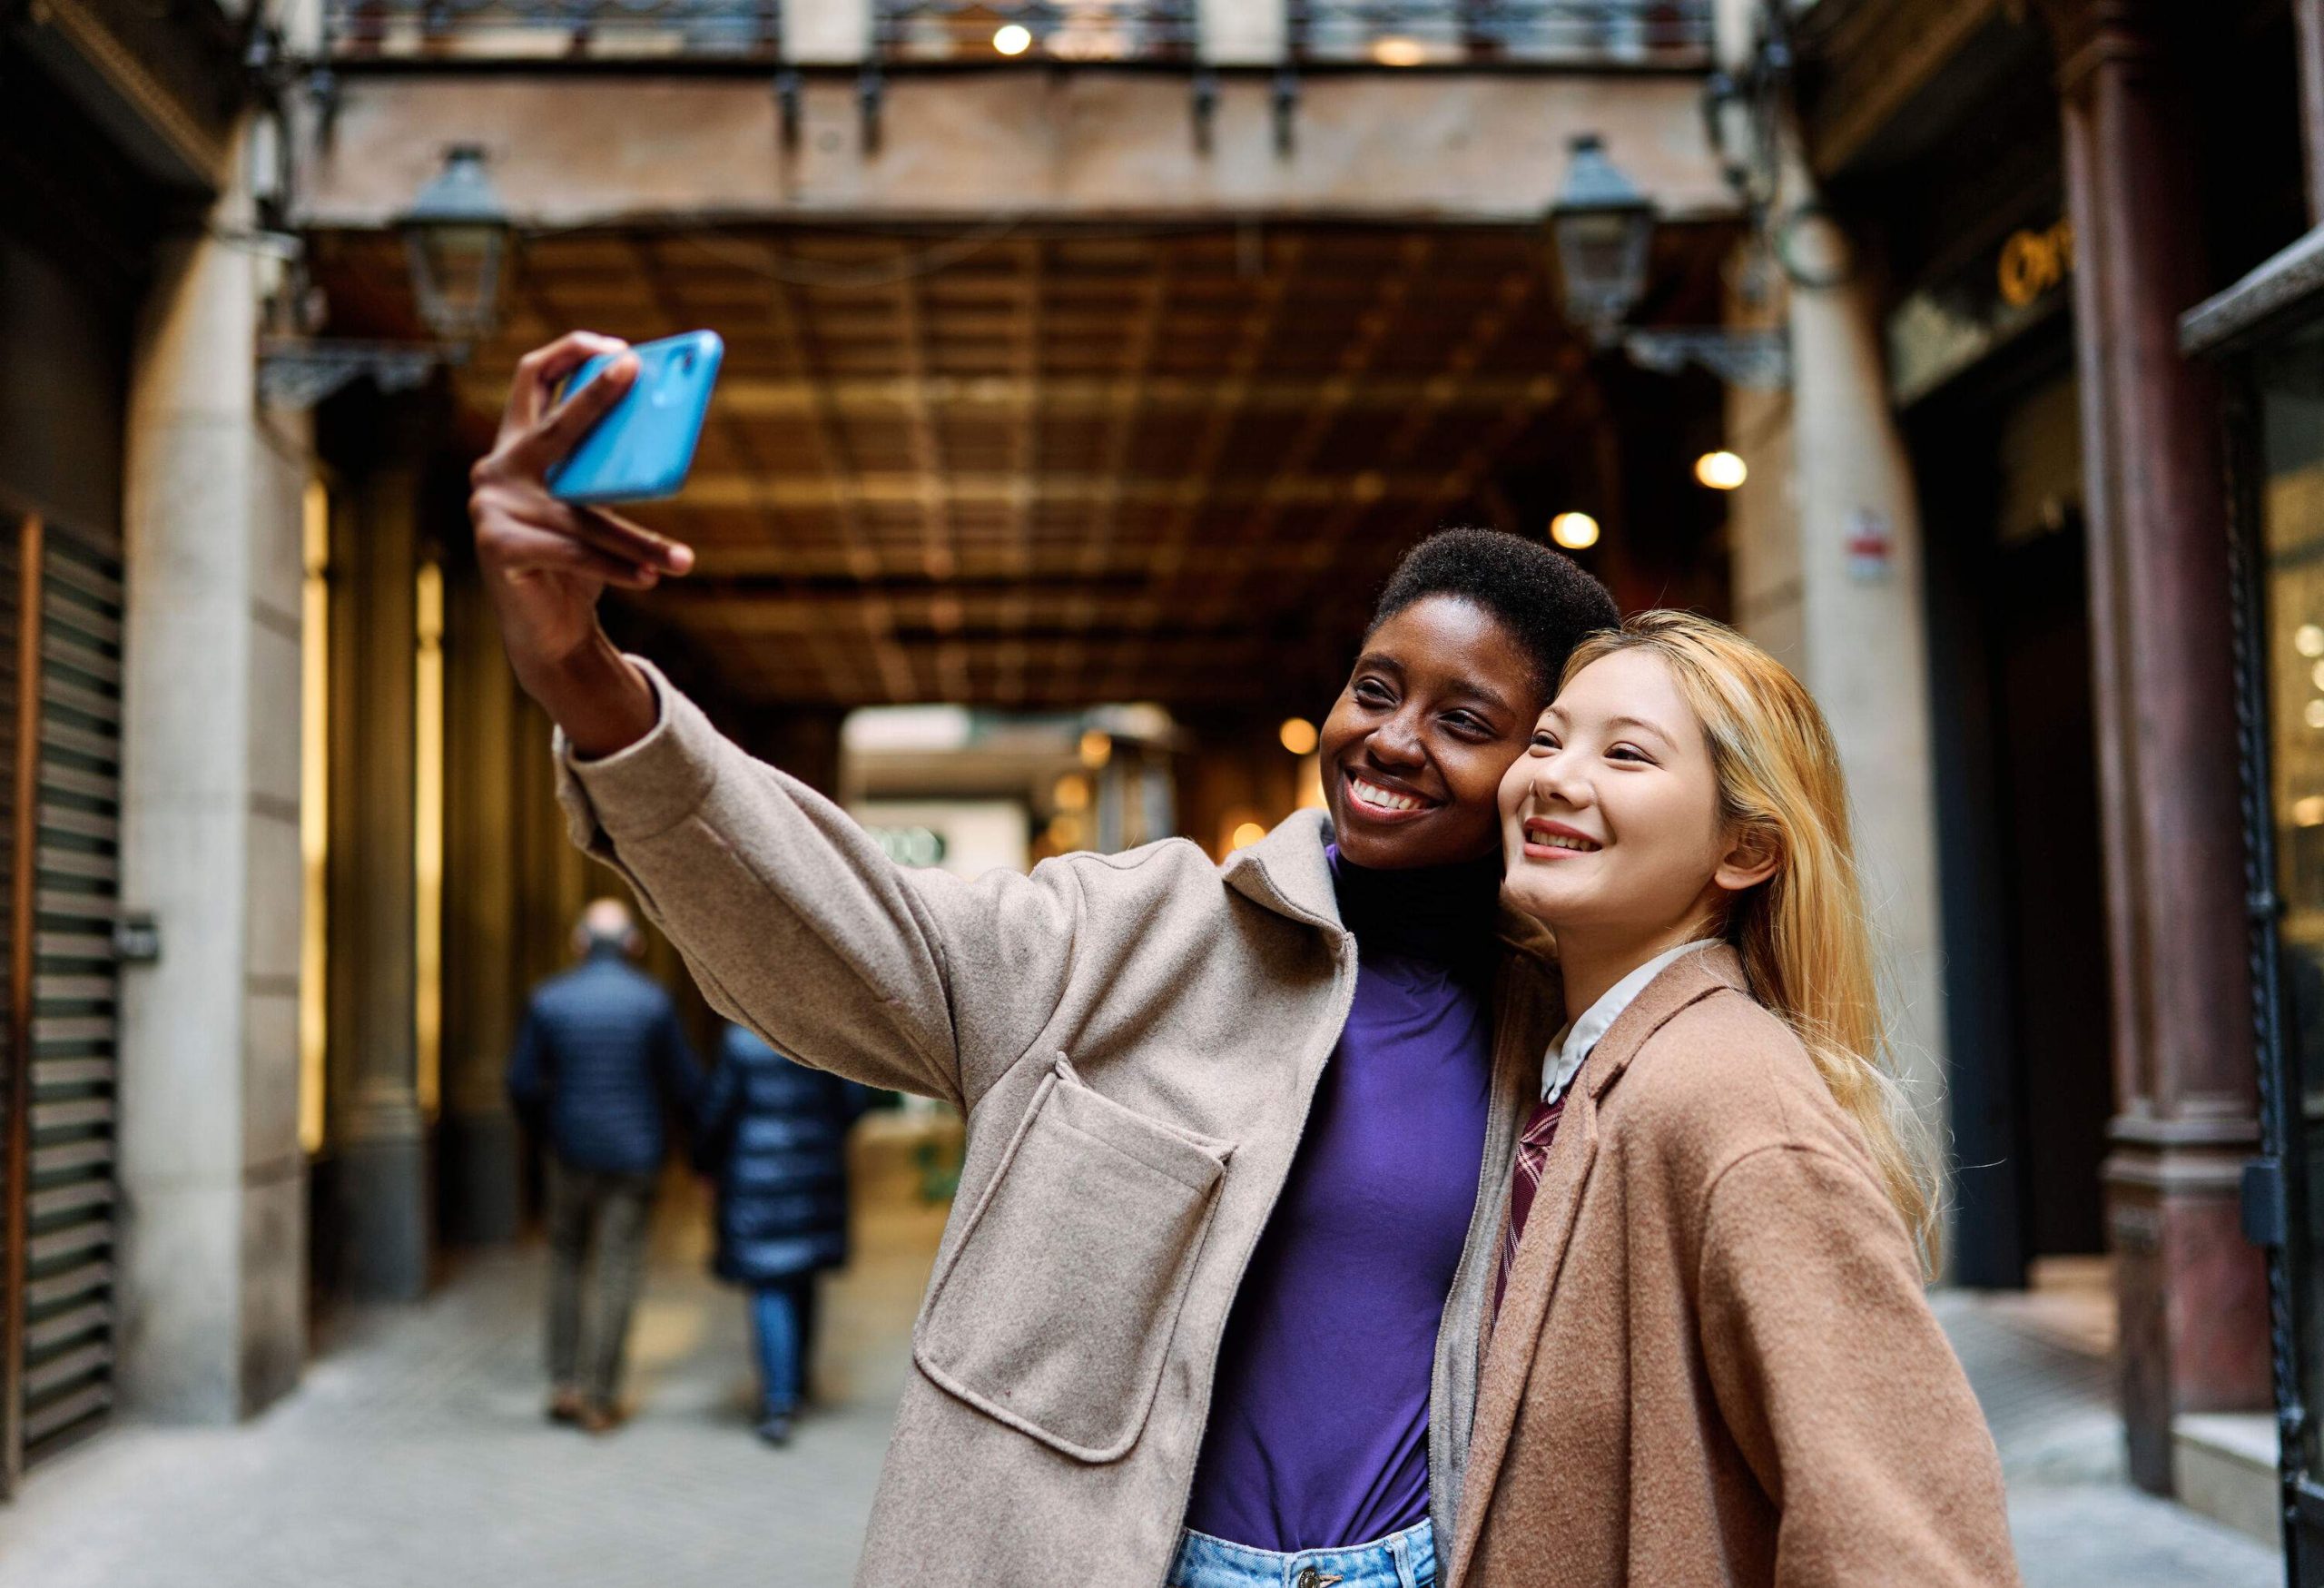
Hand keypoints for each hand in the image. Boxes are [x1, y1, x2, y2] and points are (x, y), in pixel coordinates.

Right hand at [470, 332, 696, 752]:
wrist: (546, 633)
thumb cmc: (577, 563)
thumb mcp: (592, 508)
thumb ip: (607, 472)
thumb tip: (661, 436)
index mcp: (518, 448)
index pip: (532, 378)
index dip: (571, 353)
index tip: (619, 348)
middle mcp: (497, 468)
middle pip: (554, 423)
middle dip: (596, 394)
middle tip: (636, 371)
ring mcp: (490, 506)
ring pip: (583, 514)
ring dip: (638, 539)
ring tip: (682, 558)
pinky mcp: (497, 546)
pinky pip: (574, 552)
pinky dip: (618, 567)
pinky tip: (652, 578)